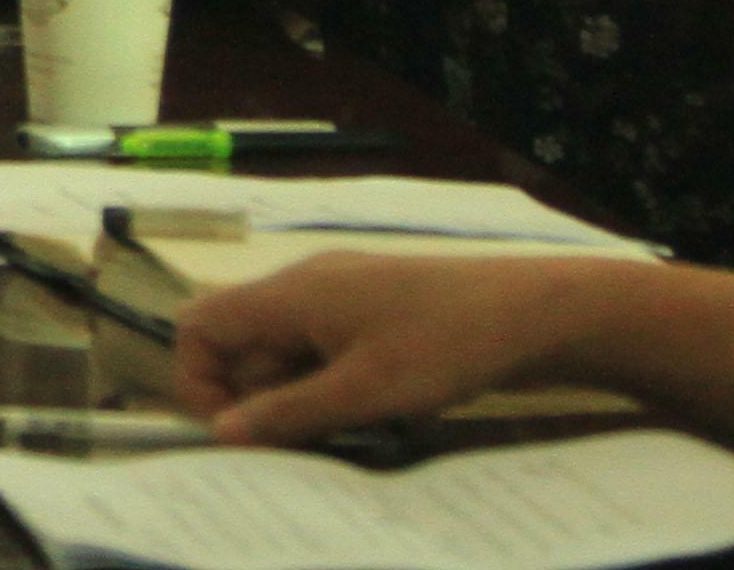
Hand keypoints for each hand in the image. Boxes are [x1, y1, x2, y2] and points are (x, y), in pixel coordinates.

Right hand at [173, 252, 619, 446]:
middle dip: (262, 401)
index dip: (200, 380)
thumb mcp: (365, 392)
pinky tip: (377, 414)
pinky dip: (334, 386)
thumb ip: (289, 413)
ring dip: (303, 399)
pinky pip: (326, 350)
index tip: (239, 432)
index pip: (199, 324)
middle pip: (244, 345)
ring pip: (288, 353)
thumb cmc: (444, 345)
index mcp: (289, 293)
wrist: (535, 313)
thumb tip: (221, 435)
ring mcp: (341, 295)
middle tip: (306, 447)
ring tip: (351, 433)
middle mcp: (304, 285)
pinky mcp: (374, 311)